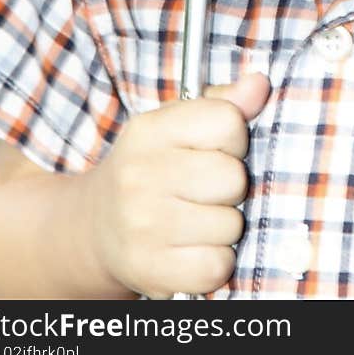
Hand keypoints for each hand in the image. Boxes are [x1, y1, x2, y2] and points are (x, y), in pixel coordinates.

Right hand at [83, 71, 269, 298]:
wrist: (93, 229)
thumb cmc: (151, 170)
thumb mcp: (176, 127)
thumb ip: (223, 103)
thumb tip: (260, 83)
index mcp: (149, 130)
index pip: (228, 122)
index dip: (234, 140)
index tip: (216, 150)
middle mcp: (139, 175)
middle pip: (233, 177)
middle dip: (230, 187)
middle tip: (206, 191)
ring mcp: (142, 225)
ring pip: (231, 225)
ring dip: (223, 227)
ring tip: (196, 221)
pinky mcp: (150, 270)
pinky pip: (216, 267)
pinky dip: (213, 264)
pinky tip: (192, 250)